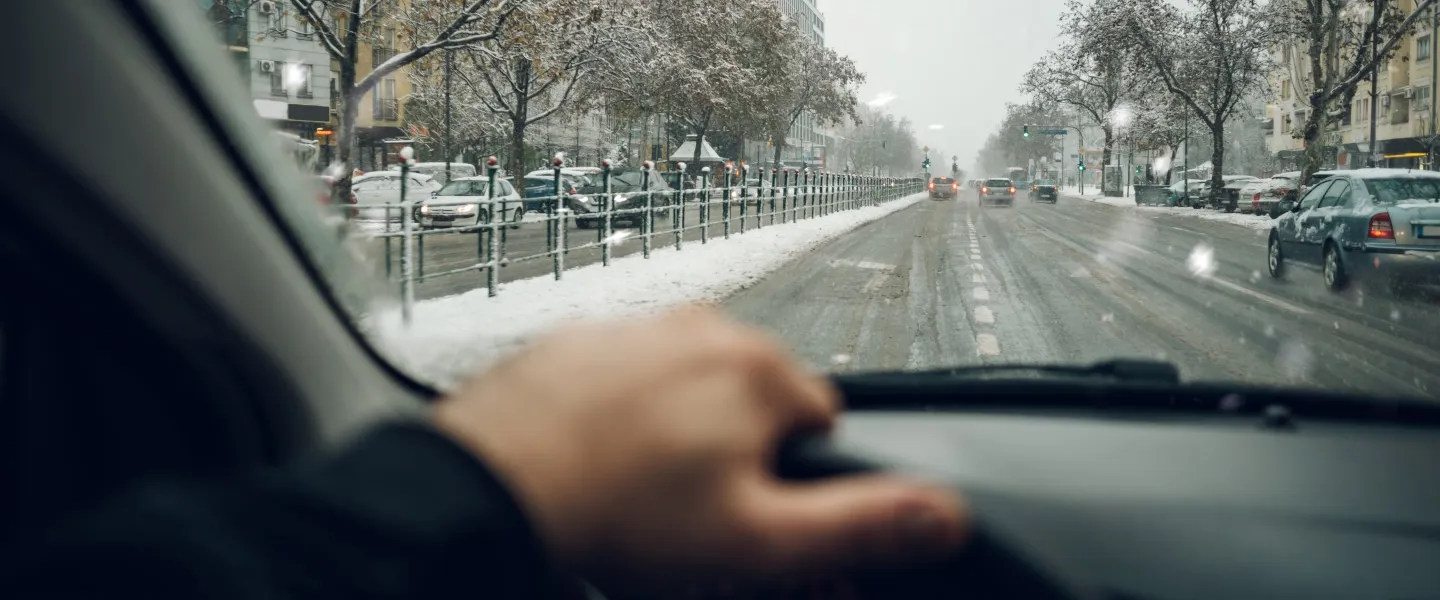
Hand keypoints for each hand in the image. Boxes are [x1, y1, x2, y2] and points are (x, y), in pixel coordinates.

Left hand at [434, 307, 967, 581]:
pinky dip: (624, 411)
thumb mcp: (756, 540)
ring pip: (691, 386)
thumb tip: (945, 514)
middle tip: (692, 509)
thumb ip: (858, 524)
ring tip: (640, 487)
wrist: (491, 483)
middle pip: (754, 399)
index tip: (754, 512)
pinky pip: (628, 377)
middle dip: (739, 451)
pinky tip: (599, 457)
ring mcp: (638, 328)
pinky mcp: (582, 339)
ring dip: (682, 428)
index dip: (793, 479)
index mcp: (759, 371)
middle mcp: (704, 330)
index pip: (819, 422)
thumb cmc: (620, 513)